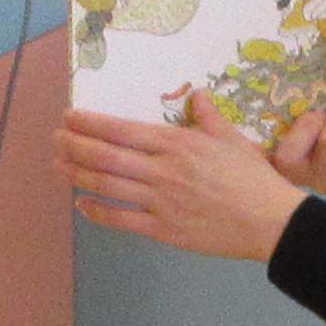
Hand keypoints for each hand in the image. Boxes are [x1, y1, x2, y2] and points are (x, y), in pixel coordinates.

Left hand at [60, 94, 314, 260]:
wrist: (270, 221)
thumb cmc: (254, 178)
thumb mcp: (232, 138)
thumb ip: (208, 116)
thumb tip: (198, 95)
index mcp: (177, 143)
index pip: (122, 129)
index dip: (90, 123)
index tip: (70, 117)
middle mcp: (162, 170)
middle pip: (106, 155)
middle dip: (75, 145)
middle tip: (55, 139)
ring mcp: (160, 201)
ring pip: (107, 185)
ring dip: (78, 174)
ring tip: (58, 166)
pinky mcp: (163, 229)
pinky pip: (121, 219)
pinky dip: (97, 211)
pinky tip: (82, 203)